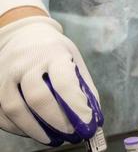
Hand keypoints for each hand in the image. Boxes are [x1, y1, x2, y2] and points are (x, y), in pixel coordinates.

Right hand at [0, 0, 102, 146]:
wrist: (25, 34)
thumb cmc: (55, 52)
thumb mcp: (74, 60)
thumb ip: (83, 87)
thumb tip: (92, 118)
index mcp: (53, 53)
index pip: (64, 82)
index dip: (75, 106)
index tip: (86, 122)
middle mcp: (26, 62)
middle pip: (37, 97)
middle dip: (56, 121)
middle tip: (70, 134)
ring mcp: (6, 73)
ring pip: (14, 107)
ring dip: (34, 129)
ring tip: (52, 139)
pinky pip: (0, 112)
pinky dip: (16, 127)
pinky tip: (31, 131)